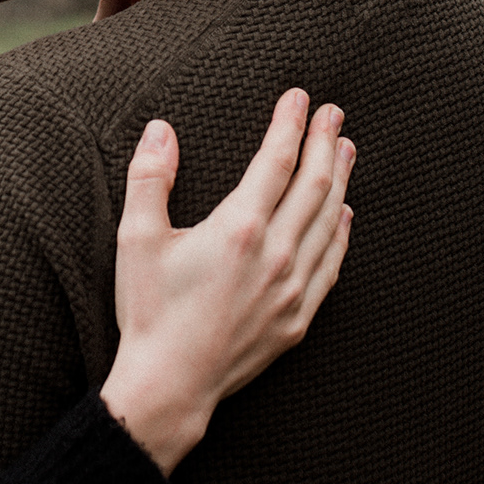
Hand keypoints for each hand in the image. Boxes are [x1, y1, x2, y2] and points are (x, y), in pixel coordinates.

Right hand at [99, 88, 354, 473]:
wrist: (169, 385)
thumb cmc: (149, 311)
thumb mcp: (136, 238)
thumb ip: (149, 177)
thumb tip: (160, 129)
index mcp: (239, 229)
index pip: (277, 161)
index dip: (290, 124)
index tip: (299, 98)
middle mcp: (276, 255)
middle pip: (314, 185)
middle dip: (325, 143)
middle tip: (334, 113)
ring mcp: (292, 289)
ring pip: (328, 222)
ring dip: (340, 180)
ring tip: (346, 149)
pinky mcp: (297, 318)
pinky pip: (331, 266)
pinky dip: (340, 234)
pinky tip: (343, 215)